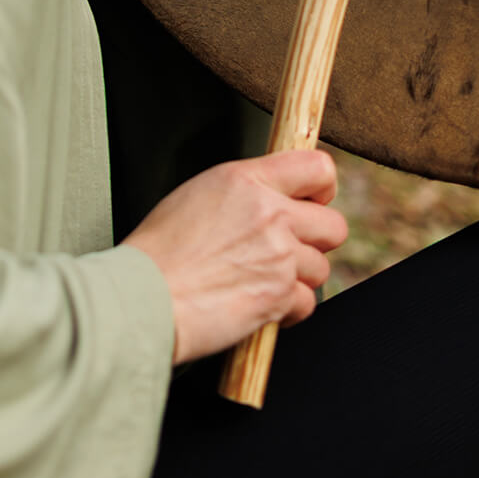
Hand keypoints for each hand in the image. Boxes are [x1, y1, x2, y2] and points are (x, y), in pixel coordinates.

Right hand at [123, 150, 346, 364]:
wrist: (144, 295)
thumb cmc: (159, 251)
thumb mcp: (197, 194)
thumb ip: (244, 191)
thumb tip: (272, 197)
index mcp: (246, 180)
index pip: (317, 167)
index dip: (321, 188)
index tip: (313, 200)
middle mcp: (269, 214)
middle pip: (334, 225)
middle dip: (315, 241)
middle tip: (288, 249)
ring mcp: (279, 257)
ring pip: (321, 267)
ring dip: (297, 278)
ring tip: (260, 279)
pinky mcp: (279, 296)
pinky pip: (307, 303)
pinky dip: (288, 310)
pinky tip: (259, 303)